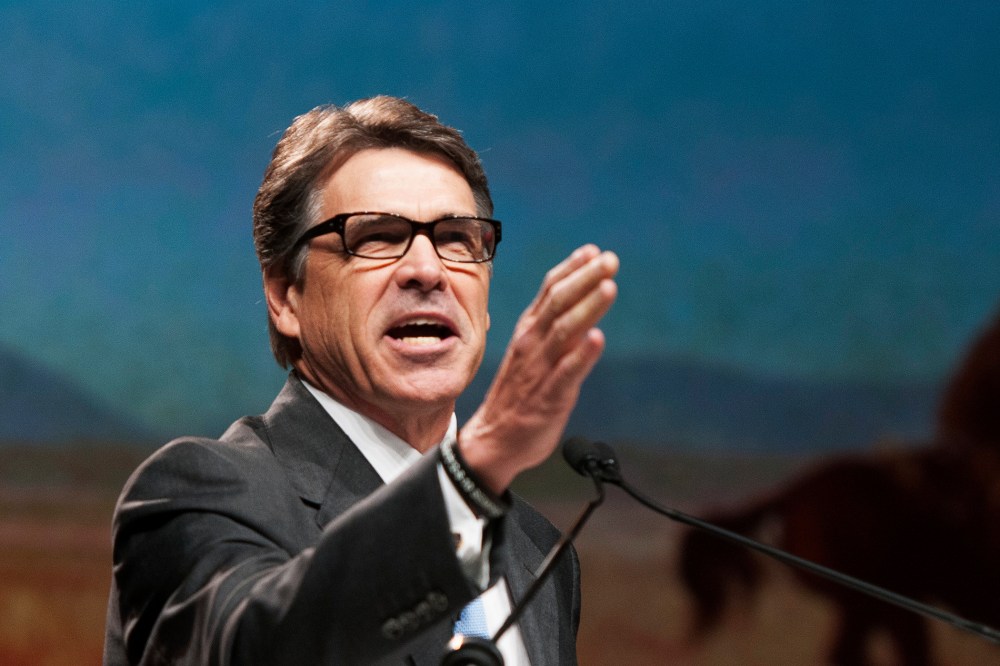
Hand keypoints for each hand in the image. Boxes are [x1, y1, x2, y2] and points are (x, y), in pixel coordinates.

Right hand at [459, 244, 618, 492]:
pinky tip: (598, 339)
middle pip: (559, 303)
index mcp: (528, 332)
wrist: (493, 440)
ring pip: (564, 332)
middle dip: (585, 279)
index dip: (572, 269)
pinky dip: (582, 355)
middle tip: (610, 260)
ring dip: (587, 308)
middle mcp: (532, 345)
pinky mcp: (548, 398)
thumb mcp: (530, 351)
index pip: (550, 292)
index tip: (594, 251)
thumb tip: (580, 298)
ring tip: (609, 287)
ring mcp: (539, 370)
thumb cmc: (518, 394)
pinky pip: (566, 373)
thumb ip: (551, 326)